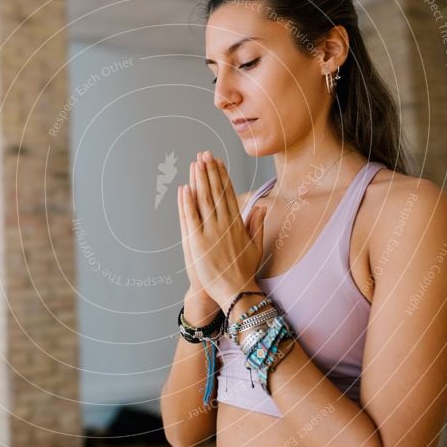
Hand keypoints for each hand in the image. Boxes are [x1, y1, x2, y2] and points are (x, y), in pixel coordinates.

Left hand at [180, 150, 267, 307]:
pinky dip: (188, 203)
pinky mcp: (198, 243)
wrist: (235, 291)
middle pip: (216, 192)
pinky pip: (192, 219)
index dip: (222, 176)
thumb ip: (257, 225)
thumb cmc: (244, 271)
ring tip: (195, 163)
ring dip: (199, 181)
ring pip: (204, 201)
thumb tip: (261, 206)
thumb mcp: (256, 246)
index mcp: (237, 224)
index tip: (218, 161)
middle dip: (210, 172)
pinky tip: (185, 188)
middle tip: (205, 154)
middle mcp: (224, 225)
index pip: (228, 194)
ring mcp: (211, 233)